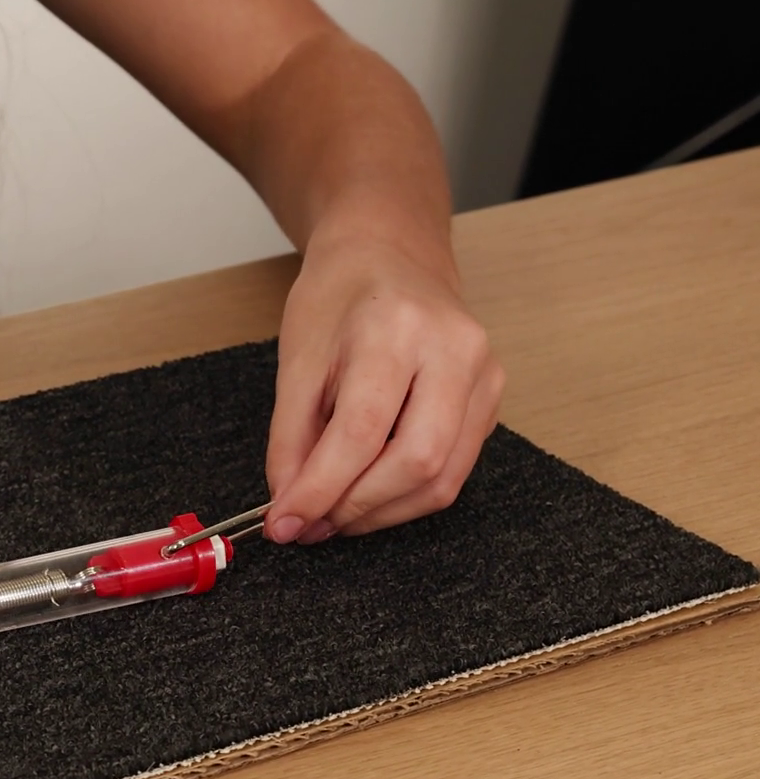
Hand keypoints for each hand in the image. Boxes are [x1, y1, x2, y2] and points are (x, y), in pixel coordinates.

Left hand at [264, 232, 503, 543]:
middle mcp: (454, 349)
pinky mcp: (493, 397)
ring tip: (333, 516)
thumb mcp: (296, 358)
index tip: (285, 523)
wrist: (389, 254)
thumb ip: (290, 438)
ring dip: (382, 512)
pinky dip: (406, 496)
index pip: (362, 430)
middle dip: (356, 507)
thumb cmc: (340, 296)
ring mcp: (485, 373)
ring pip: (442, 477)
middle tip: (310, 525)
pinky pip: (455, 469)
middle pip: (416, 461)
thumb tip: (289, 507)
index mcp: (396, 327)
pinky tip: (367, 494)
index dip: (321, 488)